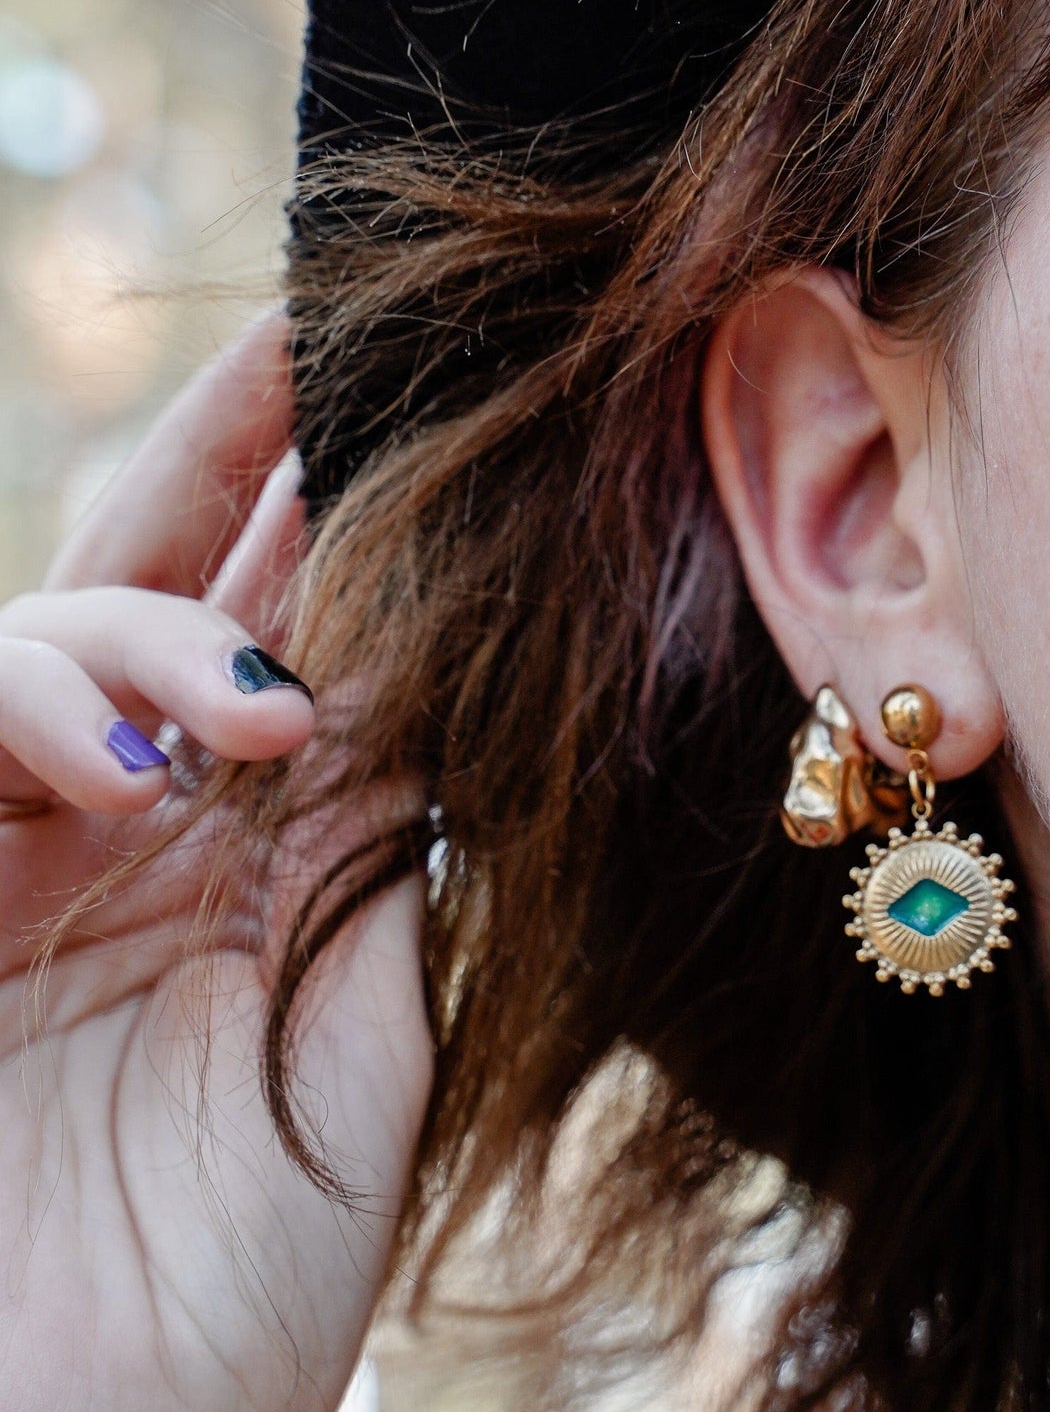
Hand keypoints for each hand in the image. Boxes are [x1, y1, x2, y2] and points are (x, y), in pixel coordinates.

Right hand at [0, 317, 431, 1410]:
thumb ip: (368, 865)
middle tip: (308, 333)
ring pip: (39, 633)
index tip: (417, 405)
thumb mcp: (352, 1053)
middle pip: (159, 584)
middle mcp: (121, 832)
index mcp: (244, 861)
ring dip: (139, 632)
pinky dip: (28, 704)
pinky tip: (130, 770)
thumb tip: (416, 696)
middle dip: (227, 454)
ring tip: (247, 720)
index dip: (342, 524)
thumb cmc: (231, 1307)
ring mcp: (4, 853)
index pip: (294, 642)